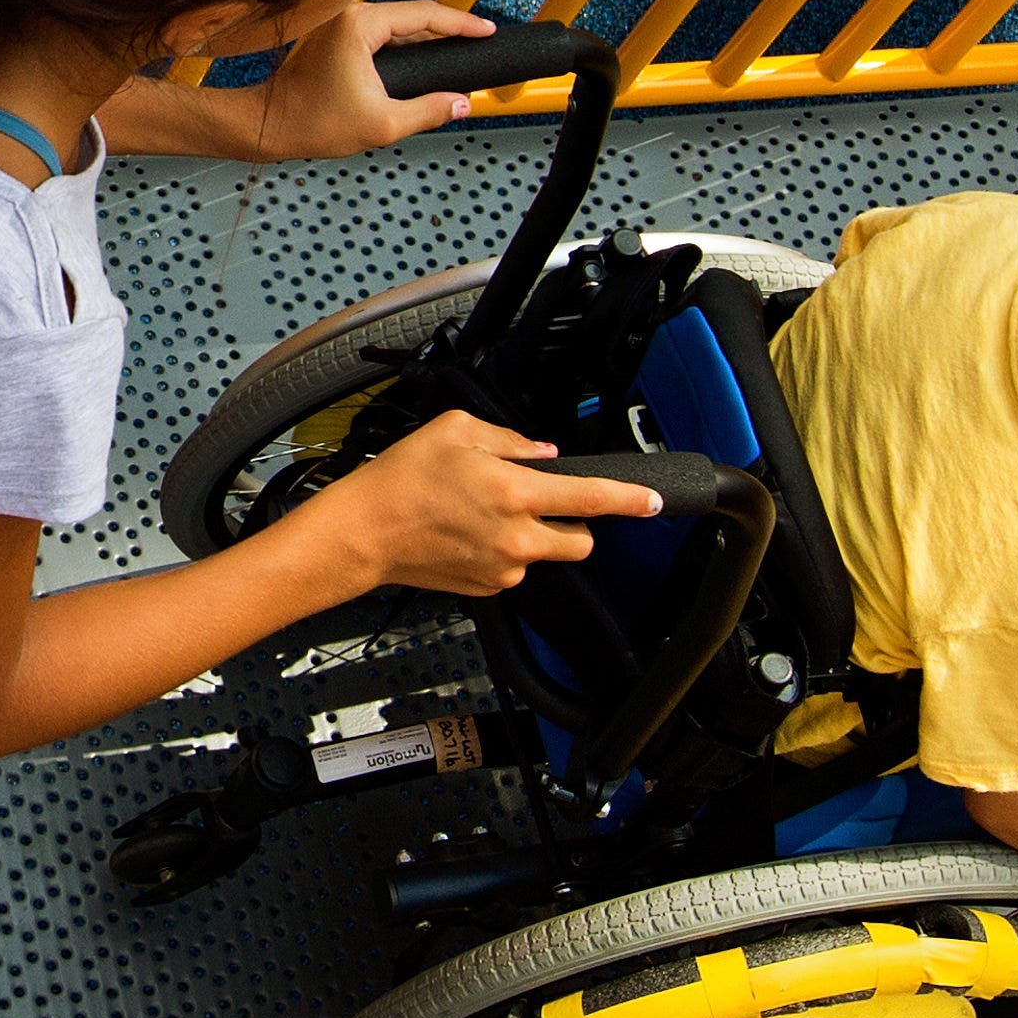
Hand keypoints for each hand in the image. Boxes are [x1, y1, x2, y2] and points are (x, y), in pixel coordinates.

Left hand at [247, 0, 490, 159]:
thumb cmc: (312, 122)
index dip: (462, 23)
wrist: (268, 125)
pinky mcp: (332, 34)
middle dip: (446, 31)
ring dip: (421, 40)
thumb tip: (461, 103)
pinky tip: (417, 62)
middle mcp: (347, 13)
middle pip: (411, 16)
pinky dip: (400, 46)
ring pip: (394, 25)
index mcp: (359, 24)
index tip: (486, 30)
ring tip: (451, 57)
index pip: (425, 14)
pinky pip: (378, 32)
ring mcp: (337, 21)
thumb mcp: (383, 124)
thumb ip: (430, 111)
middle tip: (475, 43)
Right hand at [319, 409, 659, 595]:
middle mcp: (516, 536)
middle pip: (582, 541)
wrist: (363, 531)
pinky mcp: (487, 587)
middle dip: (575, 524)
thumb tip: (541, 454)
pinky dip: (503, 554)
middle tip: (543, 504)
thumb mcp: (456, 430)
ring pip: (545, 556)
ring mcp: (503, 568)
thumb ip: (510, 440)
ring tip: (487, 517)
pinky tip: (468, 535)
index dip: (631, 500)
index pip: (592, 498)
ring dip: (533, 538)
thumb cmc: (401, 478)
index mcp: (515, 491)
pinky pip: (514, 570)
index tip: (654, 502)